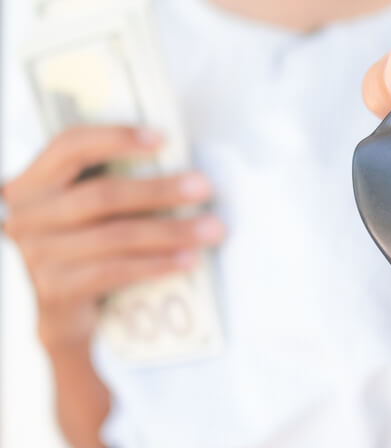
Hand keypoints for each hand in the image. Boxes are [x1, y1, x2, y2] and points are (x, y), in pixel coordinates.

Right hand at [2, 127, 224, 349]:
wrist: (63, 315)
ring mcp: (37, 255)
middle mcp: (27, 216)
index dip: (115, 137)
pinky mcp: (55, 290)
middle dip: (160, 190)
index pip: (69, 146)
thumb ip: (115, 185)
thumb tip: (183, 171)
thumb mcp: (88, 212)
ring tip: (210, 230)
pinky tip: (186, 260)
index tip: (162, 138)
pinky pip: (114, 272)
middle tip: (204, 187)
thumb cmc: (87, 249)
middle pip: (101, 194)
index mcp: (33, 184)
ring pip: (114, 236)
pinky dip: (155, 264)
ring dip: (170, 231)